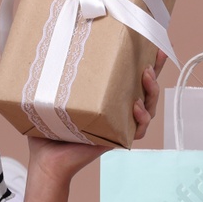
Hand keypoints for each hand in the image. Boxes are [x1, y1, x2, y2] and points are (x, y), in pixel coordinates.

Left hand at [25, 47, 167, 185]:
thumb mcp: (53, 96)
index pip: (128, 75)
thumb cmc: (47, 128)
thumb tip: (47, 43)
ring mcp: (120, 124)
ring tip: (146, 76)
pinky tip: (136, 107)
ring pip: (149, 106)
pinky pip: (139, 129)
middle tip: (152, 58)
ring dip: (152, 90)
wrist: (46, 159)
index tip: (153, 42)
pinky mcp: (119, 140)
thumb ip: (56, 75)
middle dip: (155, 70)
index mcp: (105, 97)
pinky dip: (142, 118)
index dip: (144, 59)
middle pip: (146, 88)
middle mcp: (116, 110)